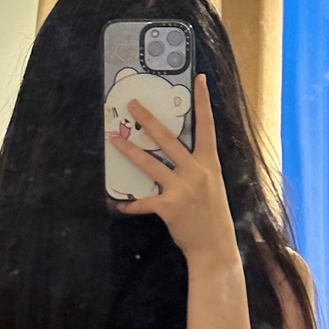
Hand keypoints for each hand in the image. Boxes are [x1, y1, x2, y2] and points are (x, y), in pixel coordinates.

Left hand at [107, 73, 236, 259]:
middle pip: (168, 138)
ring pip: (149, 163)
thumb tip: (180, 156)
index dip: (203, 102)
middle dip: (148, 120)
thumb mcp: (212, 185)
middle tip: (132, 104)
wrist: (215, 247)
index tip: (199, 80)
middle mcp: (196, 171)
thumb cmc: (213, 216)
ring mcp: (182, 188)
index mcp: (210, 163)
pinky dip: (128, 203)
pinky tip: (117, 202)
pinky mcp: (168, 206)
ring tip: (113, 139)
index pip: (207, 126)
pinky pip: (142, 201)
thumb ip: (198, 169)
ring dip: (128, 150)